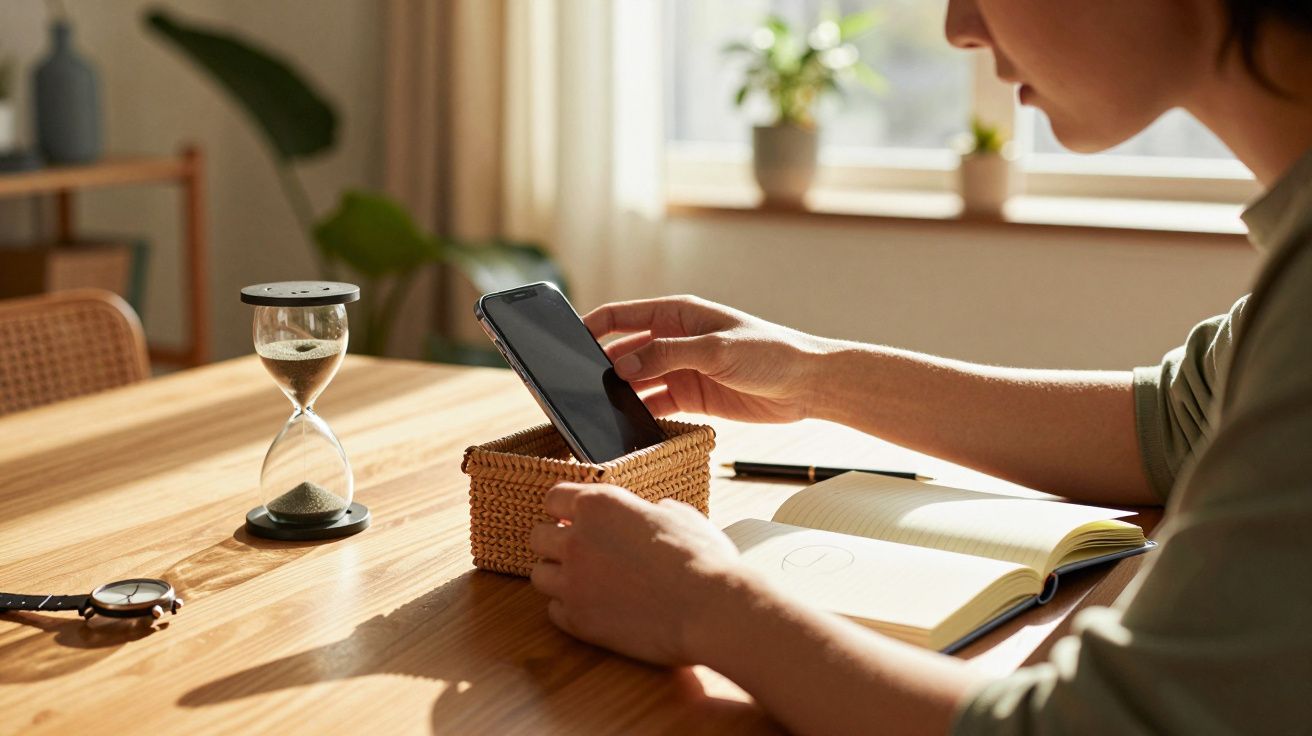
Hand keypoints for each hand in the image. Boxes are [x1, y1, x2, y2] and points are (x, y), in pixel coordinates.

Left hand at [528, 482, 742, 664]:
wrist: (708, 609)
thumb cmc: (702, 560)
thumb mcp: (679, 516)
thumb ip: (651, 512)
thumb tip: (653, 513)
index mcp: (599, 505)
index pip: (554, 498)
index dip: (564, 509)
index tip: (573, 519)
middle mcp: (576, 540)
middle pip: (537, 537)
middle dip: (554, 542)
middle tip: (578, 551)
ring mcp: (572, 583)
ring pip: (538, 575)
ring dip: (557, 576)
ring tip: (583, 581)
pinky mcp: (578, 621)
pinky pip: (554, 611)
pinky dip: (569, 608)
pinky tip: (594, 606)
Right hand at [583, 295, 829, 422]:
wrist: (807, 384)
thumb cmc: (769, 352)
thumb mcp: (716, 349)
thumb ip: (667, 355)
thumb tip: (623, 364)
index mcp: (677, 314)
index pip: (621, 316)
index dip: (591, 327)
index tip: (564, 343)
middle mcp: (673, 340)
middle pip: (623, 351)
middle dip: (600, 367)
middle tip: (576, 387)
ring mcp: (680, 369)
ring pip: (636, 381)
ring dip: (619, 393)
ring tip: (596, 409)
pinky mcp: (690, 396)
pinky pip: (654, 404)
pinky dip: (639, 414)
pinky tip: (625, 424)